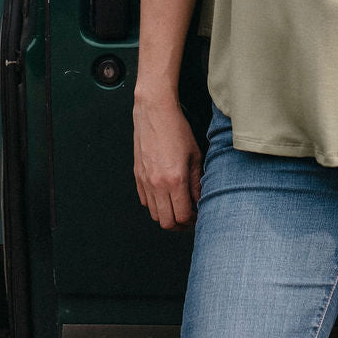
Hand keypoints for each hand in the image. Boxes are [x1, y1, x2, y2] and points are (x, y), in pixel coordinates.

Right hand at [133, 91, 202, 230]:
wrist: (155, 112)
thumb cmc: (177, 130)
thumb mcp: (195, 156)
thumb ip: (197, 183)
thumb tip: (199, 201)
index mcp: (175, 180)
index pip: (183, 216)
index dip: (193, 221)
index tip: (198, 215)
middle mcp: (157, 184)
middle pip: (166, 222)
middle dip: (179, 224)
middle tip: (189, 217)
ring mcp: (145, 181)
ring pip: (154, 214)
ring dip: (166, 215)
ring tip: (178, 206)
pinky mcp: (137, 176)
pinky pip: (145, 201)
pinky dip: (155, 204)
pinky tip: (165, 195)